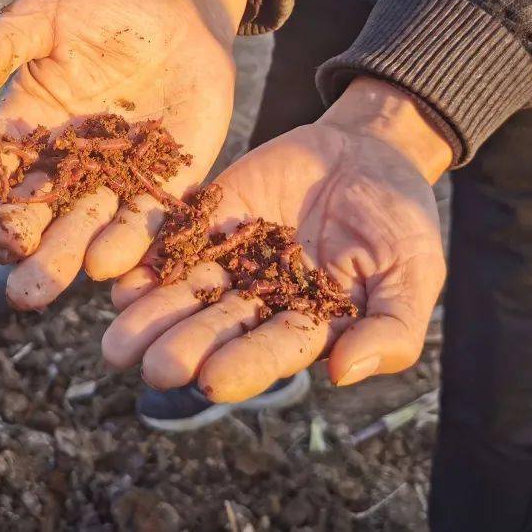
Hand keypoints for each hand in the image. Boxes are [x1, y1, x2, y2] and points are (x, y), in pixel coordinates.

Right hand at [0, 0, 249, 310]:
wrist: (182, 14)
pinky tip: (107, 263)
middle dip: (13, 241)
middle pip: (28, 215)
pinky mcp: (162, 186)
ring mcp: (112, 181)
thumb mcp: (45, 13)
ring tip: (40, 287)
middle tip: (7, 258)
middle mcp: (61, 167)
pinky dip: (124, 245)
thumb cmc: (102, 10)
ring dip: (59, 259)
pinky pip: (141, 223)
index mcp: (23, 129)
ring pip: (80, 231)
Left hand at [101, 78, 450, 399]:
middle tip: (152, 367)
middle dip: (183, 348)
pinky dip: (145, 257)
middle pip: (216, 328)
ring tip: (119, 338)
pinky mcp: (209, 216)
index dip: (244, 365)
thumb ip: (391, 329)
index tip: (212, 382)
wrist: (370, 150)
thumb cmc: (402, 221)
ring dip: (150, 316)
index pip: (273, 351)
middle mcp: (260, 300)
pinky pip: (172, 238)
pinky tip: (117, 276)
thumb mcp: (415, 275)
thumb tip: (343, 374)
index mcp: (308, 325)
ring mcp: (231, 257)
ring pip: (184, 291)